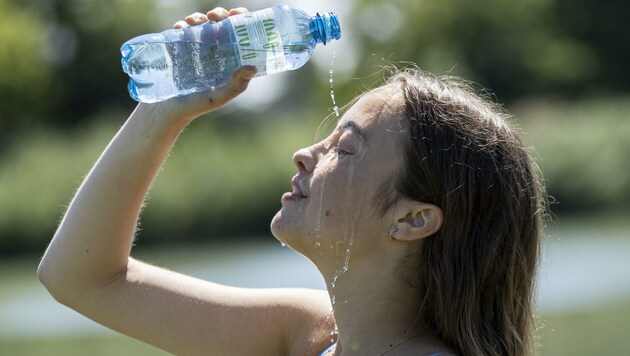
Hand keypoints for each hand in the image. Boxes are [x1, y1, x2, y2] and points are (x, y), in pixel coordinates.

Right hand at [147, 7, 255, 123]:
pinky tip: (179, 27)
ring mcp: (195, 48)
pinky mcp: (178, 48)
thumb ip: (236, 85)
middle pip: (220, 24)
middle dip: (219, 14)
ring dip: (198, 17)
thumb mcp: (219, 97)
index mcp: (228, 60)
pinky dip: (181, 25)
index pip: (238, 35)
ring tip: (192, 21)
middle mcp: (214, 51)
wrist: (166, 110)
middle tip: (214, 16)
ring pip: (201, 24)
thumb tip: (252, 67)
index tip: (237, 14)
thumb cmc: (195, 106)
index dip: (240, 20)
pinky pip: (181, 31)